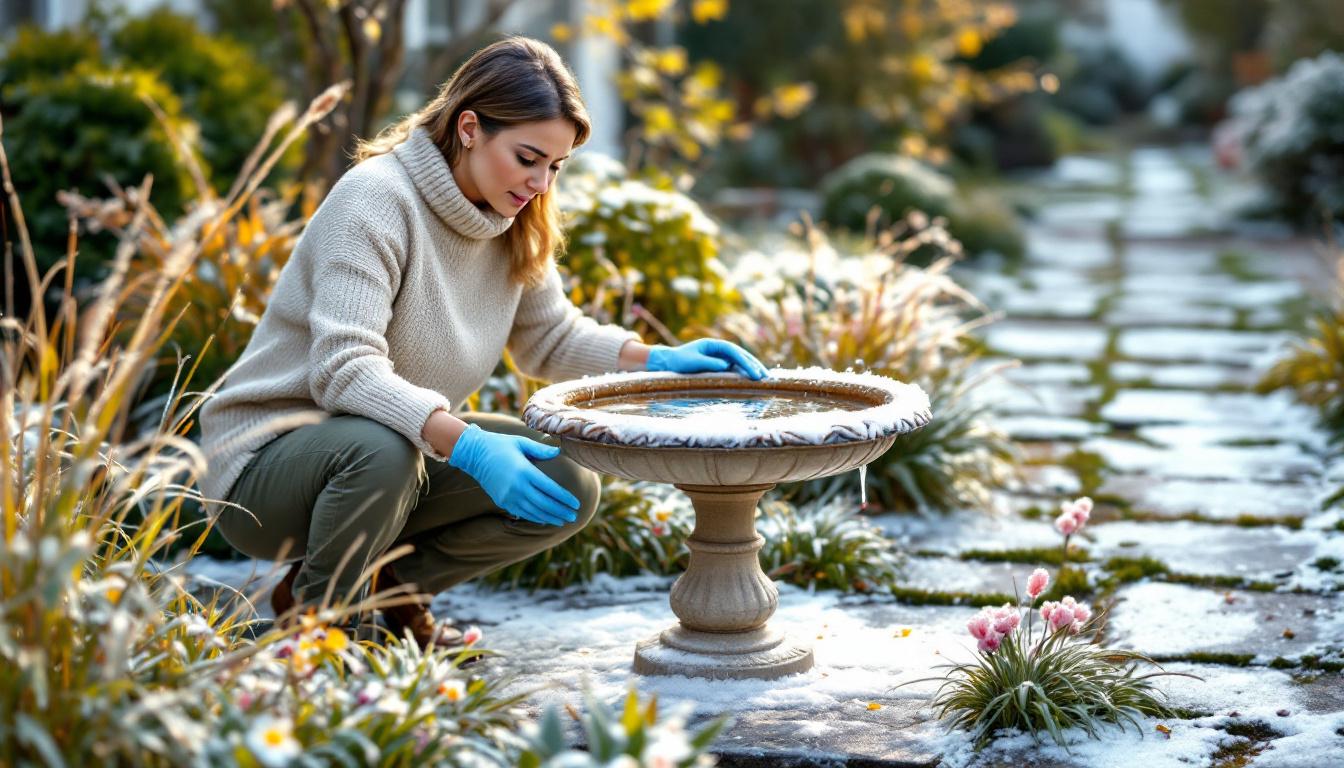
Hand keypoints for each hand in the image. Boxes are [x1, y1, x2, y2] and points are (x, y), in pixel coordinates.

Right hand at [447, 425, 578, 525]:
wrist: (474, 454)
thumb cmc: (501, 445)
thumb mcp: (521, 443)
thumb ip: (541, 450)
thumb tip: (558, 452)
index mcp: (525, 471)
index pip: (550, 489)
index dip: (564, 498)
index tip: (576, 504)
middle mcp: (517, 487)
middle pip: (544, 504)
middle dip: (561, 511)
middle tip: (574, 516)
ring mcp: (509, 496)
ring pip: (534, 512)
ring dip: (550, 517)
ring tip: (563, 520)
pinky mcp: (502, 501)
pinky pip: (522, 513)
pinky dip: (535, 517)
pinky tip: (546, 519)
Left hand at [646, 338, 768, 380]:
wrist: (669, 363)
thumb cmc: (679, 361)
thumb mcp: (693, 362)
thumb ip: (710, 363)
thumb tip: (727, 366)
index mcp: (713, 344)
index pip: (734, 352)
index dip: (746, 362)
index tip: (754, 373)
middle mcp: (719, 349)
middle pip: (741, 355)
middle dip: (753, 365)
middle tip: (765, 376)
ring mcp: (720, 357)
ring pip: (739, 362)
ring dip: (751, 369)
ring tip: (763, 378)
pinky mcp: (719, 365)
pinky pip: (734, 369)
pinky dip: (743, 374)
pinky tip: (752, 380)